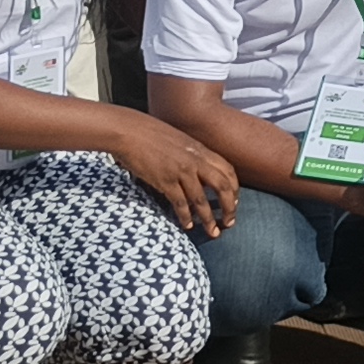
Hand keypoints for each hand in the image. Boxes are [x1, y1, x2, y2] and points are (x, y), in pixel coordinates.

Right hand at [109, 108, 238, 234]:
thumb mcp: (179, 140)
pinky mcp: (165, 180)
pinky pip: (180, 203)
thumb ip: (192, 154)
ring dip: (209, 219)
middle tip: (229, 222)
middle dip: (229, 207)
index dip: (234, 189)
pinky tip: (187, 226)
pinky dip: (186, 217)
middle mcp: (195, 161)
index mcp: (200, 149)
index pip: (228, 170)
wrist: (128, 130)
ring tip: (213, 232)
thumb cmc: (150, 132)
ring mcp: (180, 171)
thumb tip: (198, 171)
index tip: (234, 202)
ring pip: (202, 200)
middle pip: (223, 187)